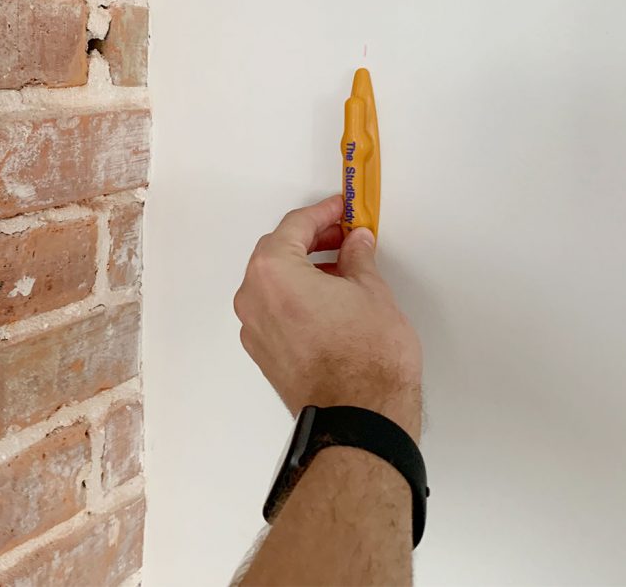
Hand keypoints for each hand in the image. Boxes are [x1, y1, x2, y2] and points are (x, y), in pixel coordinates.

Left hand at [233, 195, 422, 439]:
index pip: (294, 227)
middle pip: (276, 252)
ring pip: (273, 283)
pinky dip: (296, 296)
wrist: (360, 416)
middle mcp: (254, 298)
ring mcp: (255, 329)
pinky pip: (274, 310)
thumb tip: (355, 243)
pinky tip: (328, 299)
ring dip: (303, 269)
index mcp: (273, 273)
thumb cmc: (366, 359)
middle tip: (343, 235)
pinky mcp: (263, 353)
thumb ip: (357, 258)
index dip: (322, 213)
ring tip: (342, 269)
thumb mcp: (371, 291)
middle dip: (310, 240)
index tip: (341, 209)